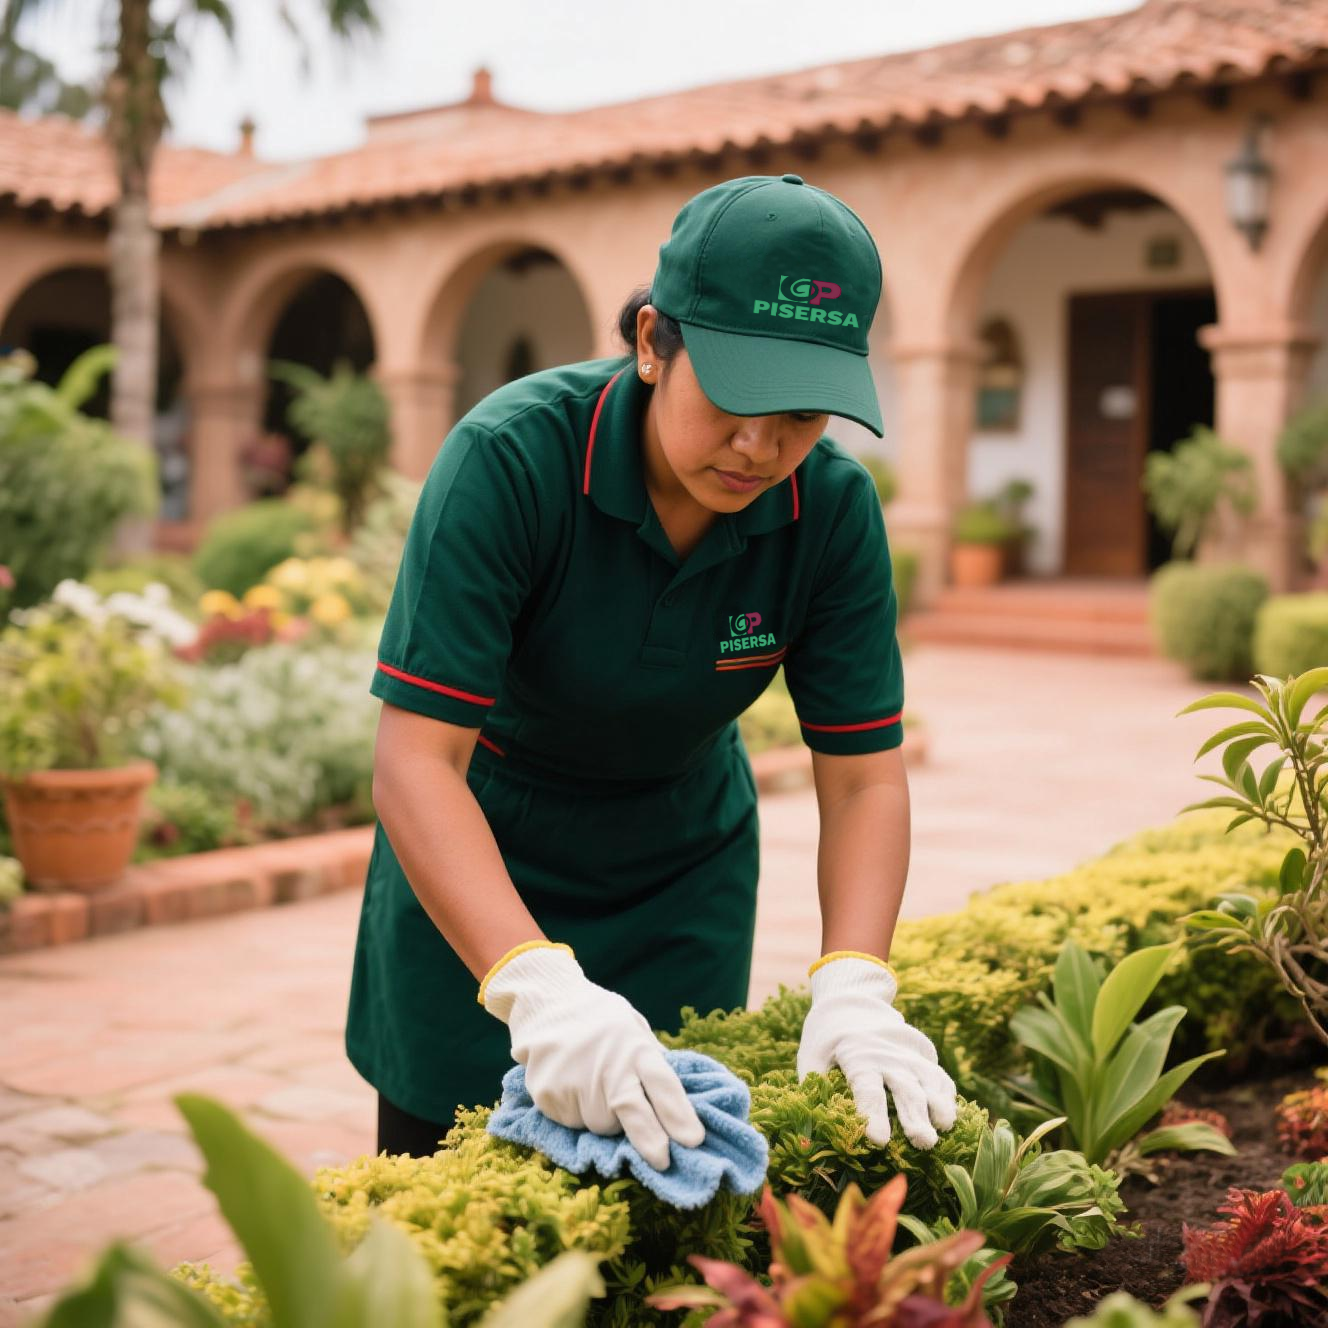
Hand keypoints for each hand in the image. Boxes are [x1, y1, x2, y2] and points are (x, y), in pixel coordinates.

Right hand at [479, 942, 704, 1169]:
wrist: (545, 1004)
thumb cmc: (599, 1019)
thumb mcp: (632, 1027)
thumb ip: (650, 1059)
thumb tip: (676, 1095)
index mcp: (634, 1047)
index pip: (662, 1084)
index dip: (679, 1115)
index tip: (694, 1141)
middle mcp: (607, 1067)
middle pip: (633, 1114)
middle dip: (650, 1141)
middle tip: (662, 1160)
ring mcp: (575, 1083)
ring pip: (602, 1125)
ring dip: (607, 1117)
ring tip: (596, 1085)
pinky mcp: (549, 1097)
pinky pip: (574, 1122)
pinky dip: (579, 1113)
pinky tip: (574, 1086)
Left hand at [797, 953, 956, 1149]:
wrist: (851, 1001)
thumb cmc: (827, 1038)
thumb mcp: (811, 1057)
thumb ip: (814, 1089)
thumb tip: (812, 1130)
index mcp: (856, 1056)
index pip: (866, 1088)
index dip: (873, 1114)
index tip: (878, 1140)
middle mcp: (886, 1054)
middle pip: (904, 1088)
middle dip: (915, 1117)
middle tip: (923, 1143)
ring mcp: (907, 1051)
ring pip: (928, 1079)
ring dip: (939, 1105)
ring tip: (945, 1128)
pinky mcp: (921, 1051)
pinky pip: (938, 1075)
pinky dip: (946, 1094)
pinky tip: (949, 1116)